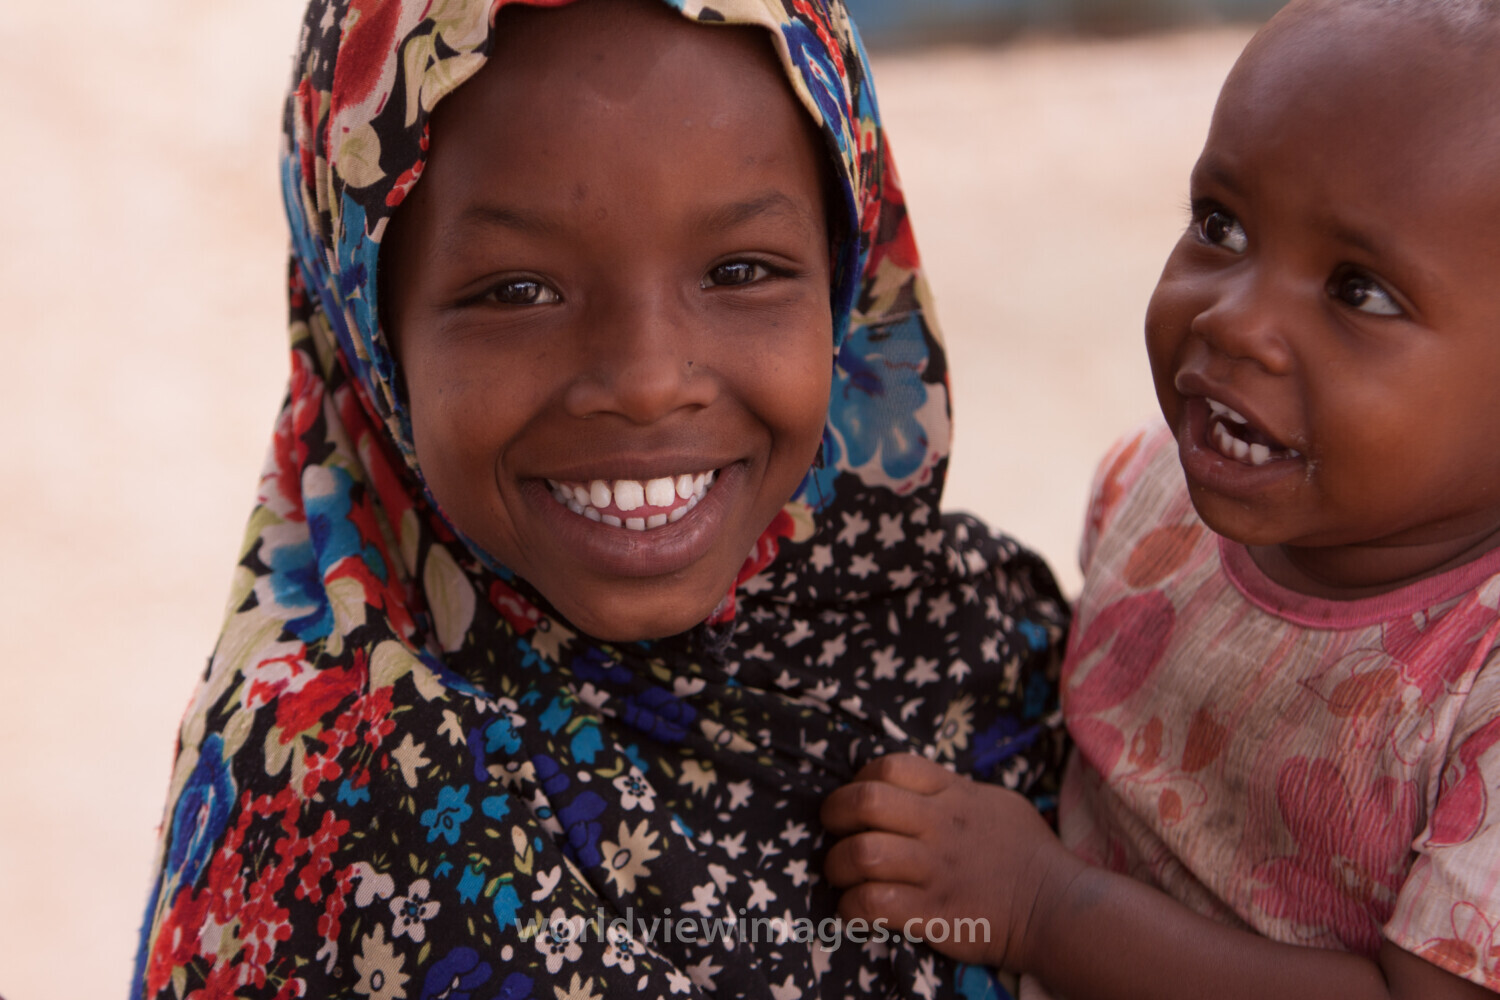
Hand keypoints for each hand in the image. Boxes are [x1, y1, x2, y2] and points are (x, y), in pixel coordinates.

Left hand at [821, 753, 1080, 969]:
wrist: (1059, 908)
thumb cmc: (1027, 853)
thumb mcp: (994, 802)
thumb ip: (951, 790)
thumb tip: (913, 787)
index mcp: (953, 794)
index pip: (890, 766)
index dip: (860, 779)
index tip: (856, 800)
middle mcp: (940, 826)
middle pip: (865, 802)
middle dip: (835, 814)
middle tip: (834, 832)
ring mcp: (935, 870)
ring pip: (862, 854)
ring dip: (838, 866)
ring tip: (842, 876)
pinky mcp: (933, 913)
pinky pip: (873, 904)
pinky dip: (852, 906)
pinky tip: (855, 908)